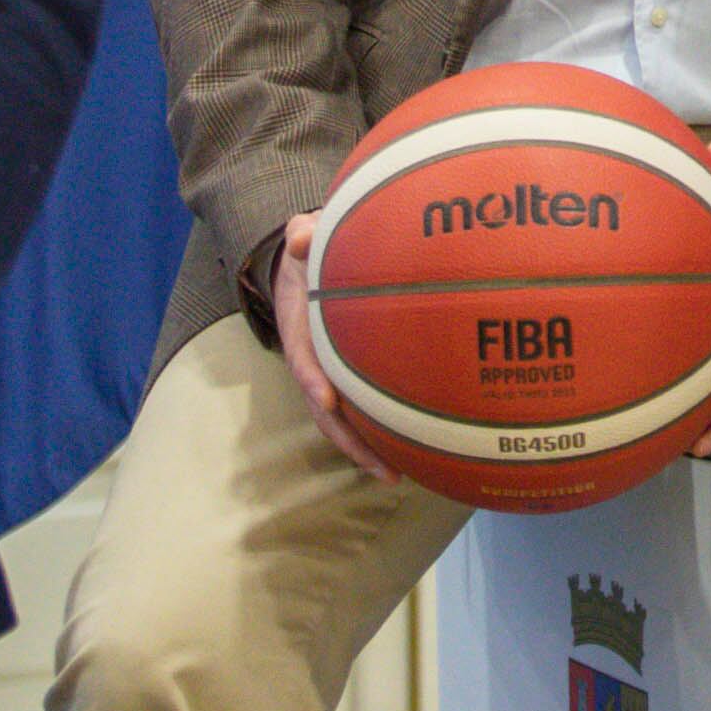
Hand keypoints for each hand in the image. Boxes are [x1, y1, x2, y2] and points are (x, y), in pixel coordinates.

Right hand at [277, 215, 404, 483]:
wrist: (305, 263)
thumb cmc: (312, 251)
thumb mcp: (303, 237)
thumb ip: (303, 236)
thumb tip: (301, 237)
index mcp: (300, 329)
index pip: (304, 359)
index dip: (312, 380)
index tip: (326, 398)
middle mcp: (312, 362)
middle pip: (325, 410)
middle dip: (349, 439)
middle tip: (381, 466)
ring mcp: (328, 375)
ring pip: (343, 420)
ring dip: (366, 449)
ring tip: (398, 474)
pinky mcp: (347, 378)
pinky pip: (361, 408)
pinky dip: (379, 432)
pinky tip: (410, 451)